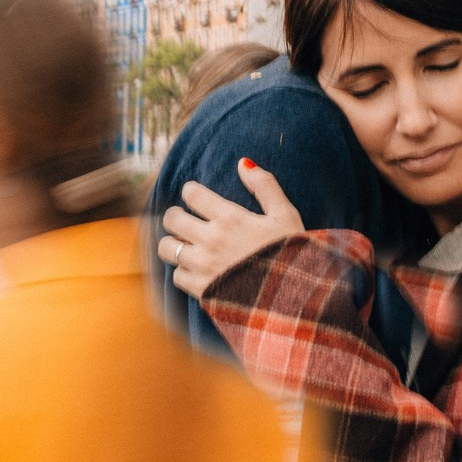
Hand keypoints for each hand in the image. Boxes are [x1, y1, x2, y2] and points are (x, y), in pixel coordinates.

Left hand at [158, 158, 304, 297]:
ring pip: (166, 248)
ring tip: (185, 244)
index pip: (191, 194)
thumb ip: (265, 186)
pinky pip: (176, 276)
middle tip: (185, 219)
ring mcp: (203, 266)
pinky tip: (195, 269)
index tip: (196, 198)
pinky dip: (183, 272)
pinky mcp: (201, 290)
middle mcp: (211, 239)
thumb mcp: (286, 215)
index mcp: (231, 218)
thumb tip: (243, 162)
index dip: (191, 192)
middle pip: (171, 218)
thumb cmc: (293, 254)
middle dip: (176, 216)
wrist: (295, 298)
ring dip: (173, 243)